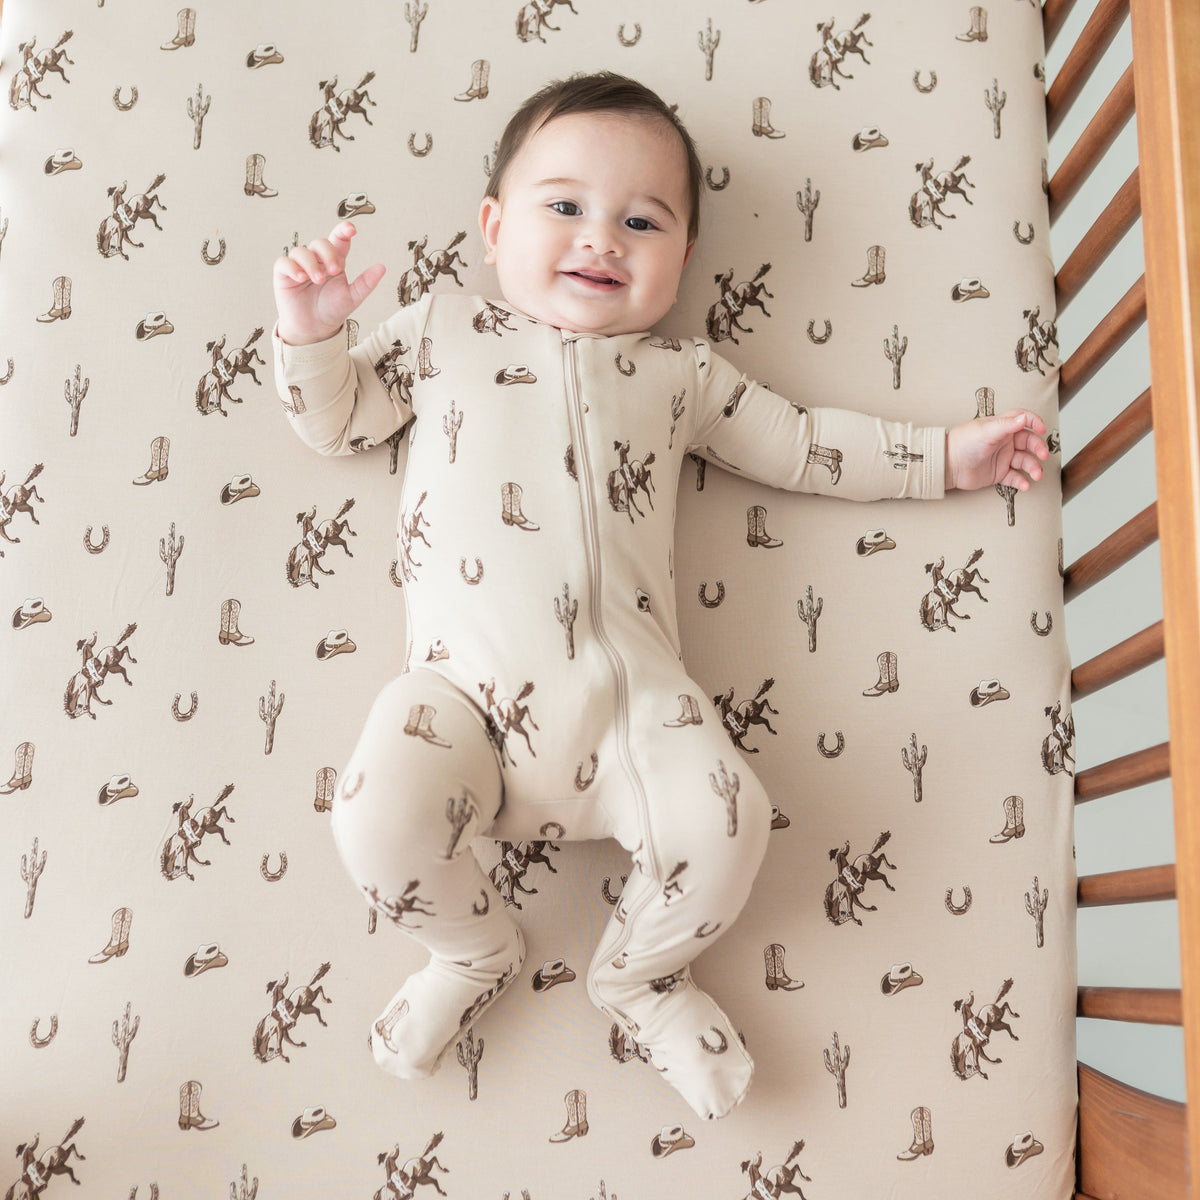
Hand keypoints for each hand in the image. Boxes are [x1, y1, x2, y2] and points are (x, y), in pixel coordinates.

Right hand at [272, 221, 385, 344]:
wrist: (315, 328)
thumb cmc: (332, 310)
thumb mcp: (352, 297)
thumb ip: (365, 283)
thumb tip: (382, 267)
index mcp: (334, 261)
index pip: (338, 240)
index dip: (343, 230)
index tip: (351, 229)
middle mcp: (317, 260)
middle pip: (320, 243)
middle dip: (328, 254)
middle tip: (335, 271)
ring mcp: (299, 265)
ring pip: (301, 251)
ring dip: (310, 263)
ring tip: (318, 279)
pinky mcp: (284, 274)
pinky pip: (283, 262)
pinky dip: (292, 267)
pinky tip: (300, 278)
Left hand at [945, 409, 1049, 491]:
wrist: (947, 465)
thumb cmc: (962, 443)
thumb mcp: (985, 431)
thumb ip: (1006, 425)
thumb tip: (1024, 418)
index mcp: (1001, 427)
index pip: (1022, 419)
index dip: (1034, 422)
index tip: (1042, 429)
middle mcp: (1004, 441)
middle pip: (1028, 441)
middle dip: (1038, 448)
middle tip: (1043, 455)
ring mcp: (1002, 457)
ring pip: (1024, 461)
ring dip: (1032, 467)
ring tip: (1036, 474)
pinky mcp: (998, 473)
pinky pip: (1014, 477)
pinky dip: (1021, 481)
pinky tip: (1025, 485)